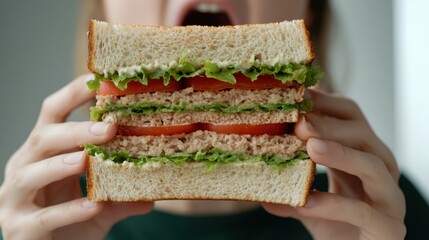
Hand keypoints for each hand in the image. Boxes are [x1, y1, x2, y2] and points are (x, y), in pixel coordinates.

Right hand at [0, 75, 152, 239]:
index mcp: (45, 152)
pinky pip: (42, 217)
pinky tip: (92, 207)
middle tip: (109, 127)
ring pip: (32, 174)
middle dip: (75, 131)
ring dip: (62, 165)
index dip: (73, 94)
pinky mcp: (18, 228)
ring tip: (88, 160)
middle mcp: (25, 168)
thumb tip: (155, 191)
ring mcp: (16, 198)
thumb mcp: (100, 204)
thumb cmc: (71, 221)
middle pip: (43, 138)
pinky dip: (68, 211)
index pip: (54, 113)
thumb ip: (122, 195)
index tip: (99, 80)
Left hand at [262, 89, 405, 239]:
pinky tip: (307, 201)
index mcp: (361, 153)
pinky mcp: (388, 227)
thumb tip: (255, 178)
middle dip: (329, 124)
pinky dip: (332, 205)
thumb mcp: (310, 198)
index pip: (349, 116)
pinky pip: (363, 211)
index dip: (324, 103)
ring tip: (311, 147)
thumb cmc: (337, 224)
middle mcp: (380, 169)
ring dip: (340, 153)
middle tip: (299, 122)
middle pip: (362, 133)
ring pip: (372, 166)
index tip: (295, 97)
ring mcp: (389, 198)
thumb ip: (289, 185)